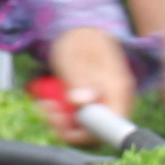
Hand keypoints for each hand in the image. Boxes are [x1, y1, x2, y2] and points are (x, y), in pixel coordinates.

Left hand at [37, 27, 137, 142]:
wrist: (80, 30)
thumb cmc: (78, 39)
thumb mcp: (73, 58)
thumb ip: (79, 80)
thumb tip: (82, 104)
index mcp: (117, 89)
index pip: (111, 128)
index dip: (86, 133)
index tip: (61, 119)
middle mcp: (117, 100)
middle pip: (97, 134)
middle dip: (68, 128)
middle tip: (48, 109)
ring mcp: (107, 104)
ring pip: (87, 130)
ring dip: (63, 122)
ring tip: (46, 103)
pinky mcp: (95, 105)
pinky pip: (81, 121)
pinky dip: (64, 116)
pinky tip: (51, 102)